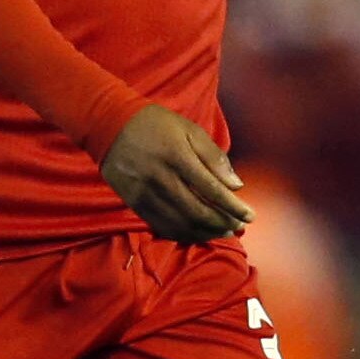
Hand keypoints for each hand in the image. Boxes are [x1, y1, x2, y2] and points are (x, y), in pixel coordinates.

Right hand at [99, 105, 253, 244]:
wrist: (109, 125)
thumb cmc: (155, 124)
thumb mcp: (189, 129)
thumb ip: (213, 156)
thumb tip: (236, 185)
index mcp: (178, 156)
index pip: (212, 189)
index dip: (233, 206)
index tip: (250, 216)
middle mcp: (161, 178)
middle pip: (198, 211)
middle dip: (222, 223)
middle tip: (238, 228)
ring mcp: (146, 193)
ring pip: (181, 223)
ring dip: (206, 232)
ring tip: (223, 233)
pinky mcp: (134, 203)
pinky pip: (162, 226)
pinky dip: (183, 234)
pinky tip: (197, 234)